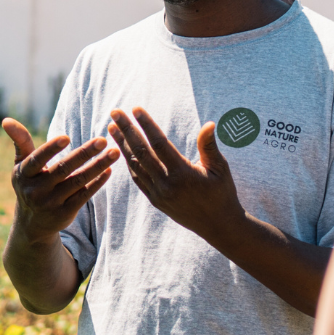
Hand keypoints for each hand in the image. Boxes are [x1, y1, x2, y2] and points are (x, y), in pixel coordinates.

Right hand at [2, 118, 118, 244]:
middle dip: (84, 154)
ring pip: (78, 182)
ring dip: (97, 166)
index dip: (51, 149)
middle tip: (102, 140)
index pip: (37, 160)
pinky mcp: (65, 213)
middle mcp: (36, 190)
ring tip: (114, 153)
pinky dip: (97, 183)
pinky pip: (84, 195)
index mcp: (24, 174)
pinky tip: (109, 170)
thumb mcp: (21, 164)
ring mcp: (51, 203)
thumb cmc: (29, 183)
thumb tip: (6, 120)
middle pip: (63, 169)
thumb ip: (20, 141)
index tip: (67, 137)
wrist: (32, 223)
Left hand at [107, 107, 243, 243]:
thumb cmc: (222, 193)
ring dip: (122, 145)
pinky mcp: (155, 201)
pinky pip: (137, 179)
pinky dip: (128, 163)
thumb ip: (209, 146)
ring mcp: (158, 194)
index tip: (136, 109)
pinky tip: (121, 150)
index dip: (146, 125)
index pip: (159, 144)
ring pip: (135, 165)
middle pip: (141, 152)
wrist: (217, 225)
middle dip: (127, 130)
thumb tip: (209, 124)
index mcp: (182, 173)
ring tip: (112, 128)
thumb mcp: (220, 169)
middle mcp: (166, 184)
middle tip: (115, 112)